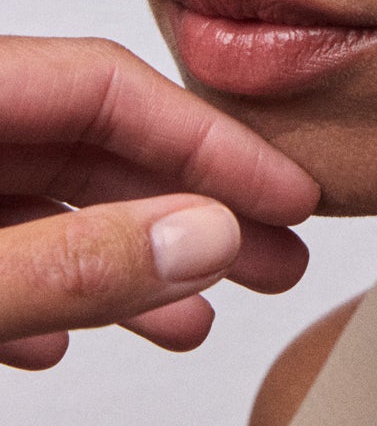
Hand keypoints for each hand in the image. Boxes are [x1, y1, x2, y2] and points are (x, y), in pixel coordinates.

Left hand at [0, 35, 318, 369]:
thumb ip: (72, 259)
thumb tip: (206, 239)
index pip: (108, 84)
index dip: (209, 139)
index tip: (287, 195)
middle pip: (87, 143)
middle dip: (186, 210)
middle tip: (274, 260)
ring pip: (42, 204)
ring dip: (125, 263)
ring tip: (196, 319)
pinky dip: (40, 290)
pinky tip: (65, 341)